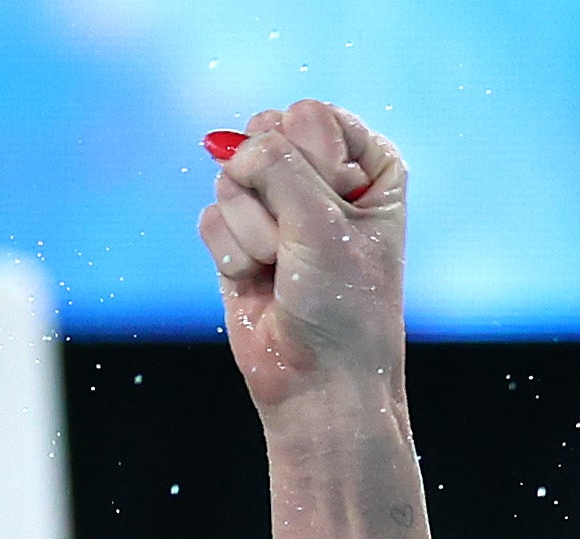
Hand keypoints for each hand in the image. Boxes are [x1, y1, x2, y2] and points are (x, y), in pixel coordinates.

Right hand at [197, 100, 406, 416]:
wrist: (319, 382)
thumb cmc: (343, 306)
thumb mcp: (322, 223)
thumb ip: (276, 163)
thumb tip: (227, 143)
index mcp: (367, 165)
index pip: (311, 115)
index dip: (312, 159)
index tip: (335, 208)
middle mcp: (323, 177)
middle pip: (264, 135)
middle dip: (275, 192)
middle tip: (303, 239)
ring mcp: (278, 204)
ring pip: (231, 175)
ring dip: (254, 230)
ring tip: (283, 267)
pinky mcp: (240, 235)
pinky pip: (212, 215)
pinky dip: (233, 253)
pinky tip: (260, 283)